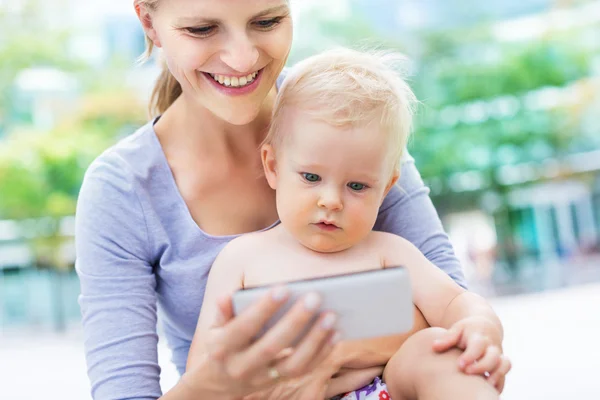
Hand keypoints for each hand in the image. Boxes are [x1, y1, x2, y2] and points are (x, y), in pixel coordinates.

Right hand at [183, 286, 338, 398]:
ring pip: (293, 364)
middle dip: (295, 321)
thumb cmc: (222, 345)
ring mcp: (263, 378)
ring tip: (331, 315)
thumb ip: (223, 312)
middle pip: (272, 346)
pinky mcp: (280, 383)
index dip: (263, 308)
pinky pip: (305, 371)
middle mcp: (243, 366)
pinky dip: (322, 352)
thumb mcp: (214, 329)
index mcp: (224, 348)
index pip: (244, 327)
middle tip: (314, 297)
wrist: (220, 383)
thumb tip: (226, 296)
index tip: (284, 288)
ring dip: (315, 340)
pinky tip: (335, 333)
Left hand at [432, 316, 510, 391]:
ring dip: (496, 376)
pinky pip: (505, 374)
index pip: (478, 345)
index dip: (470, 355)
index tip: (460, 364)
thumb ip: (447, 338)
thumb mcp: (457, 329)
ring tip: (484, 386)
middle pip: (493, 356)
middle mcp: (491, 346)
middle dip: (482, 366)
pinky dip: (500, 383)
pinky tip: (489, 391)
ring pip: (504, 365)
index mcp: (479, 336)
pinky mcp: (501, 364)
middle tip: (467, 373)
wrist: (485, 327)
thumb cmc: (466, 330)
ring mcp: (498, 355)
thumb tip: (434, 347)